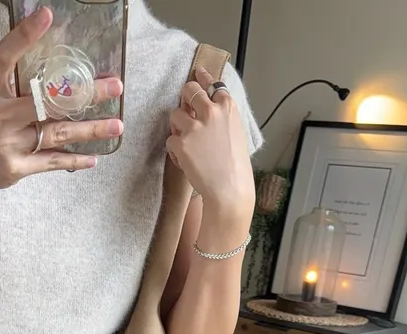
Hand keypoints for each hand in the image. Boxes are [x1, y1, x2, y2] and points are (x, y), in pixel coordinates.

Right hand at [0, 8, 122, 199]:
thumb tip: (54, 67)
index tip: (46, 15)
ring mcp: (8, 143)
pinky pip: (52, 162)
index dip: (24, 35)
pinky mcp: (16, 168)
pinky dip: (74, 159)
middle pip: (47, 100)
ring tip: (116, 125)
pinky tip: (94, 157)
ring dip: (90, 130)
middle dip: (84, 94)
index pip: (4, 57)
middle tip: (114, 86)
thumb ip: (15, 84)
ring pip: (57, 133)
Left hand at [167, 66, 254, 222]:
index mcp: (228, 107)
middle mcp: (211, 111)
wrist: (229, 189)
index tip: (197, 72)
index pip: (211, 83)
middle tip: (185, 108)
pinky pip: (170, 139)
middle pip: (189, 89)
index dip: (202, 77)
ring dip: (177, 127)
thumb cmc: (235, 166)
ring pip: (175, 114)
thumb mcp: (236, 133)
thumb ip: (222, 117)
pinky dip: (175, 150)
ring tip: (187, 143)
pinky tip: (186, 161)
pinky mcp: (181, 142)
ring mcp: (194, 126)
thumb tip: (205, 107)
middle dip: (185, 97)